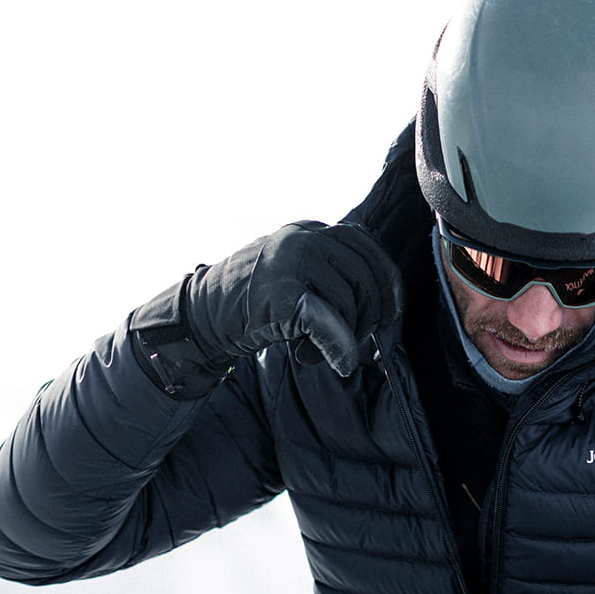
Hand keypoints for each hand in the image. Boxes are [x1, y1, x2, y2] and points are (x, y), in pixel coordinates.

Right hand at [184, 220, 402, 374]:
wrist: (204, 317)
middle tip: (362, 349)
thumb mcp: (302, 280)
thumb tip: (389, 313)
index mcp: (313, 230)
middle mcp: (303, 236)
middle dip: (373, 320)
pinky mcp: (280, 291)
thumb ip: (339, 280)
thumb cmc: (259, 306)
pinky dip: (340, 346)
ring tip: (317, 350)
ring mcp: (290, 259)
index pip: (371, 252)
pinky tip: (339, 363)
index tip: (389, 324)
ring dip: (345, 337)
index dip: (390, 291)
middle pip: (367, 277)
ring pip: (349, 301)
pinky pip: (329, 321)